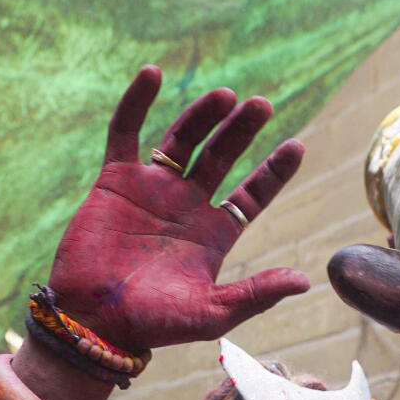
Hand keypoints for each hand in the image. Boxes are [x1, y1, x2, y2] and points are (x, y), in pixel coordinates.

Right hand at [48, 66, 309, 349]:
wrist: (94, 321)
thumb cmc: (153, 325)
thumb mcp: (212, 313)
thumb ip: (256, 294)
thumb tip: (304, 281)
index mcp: (213, 235)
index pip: (251, 195)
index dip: (274, 171)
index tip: (297, 146)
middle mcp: (185, 207)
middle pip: (221, 156)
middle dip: (242, 131)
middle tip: (263, 106)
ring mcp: (151, 190)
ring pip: (182, 139)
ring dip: (203, 114)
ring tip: (226, 96)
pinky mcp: (115, 181)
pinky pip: (126, 131)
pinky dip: (137, 101)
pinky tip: (153, 73)